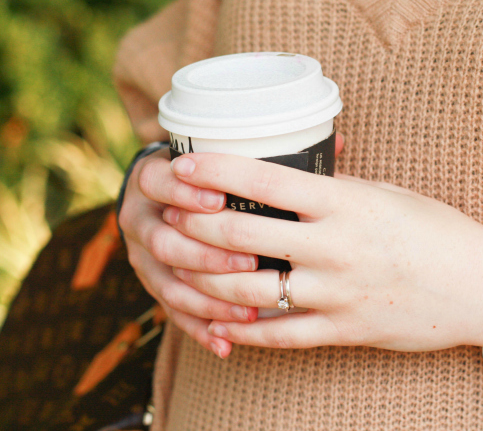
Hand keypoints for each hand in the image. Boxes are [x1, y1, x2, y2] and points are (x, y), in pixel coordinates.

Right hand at [118, 148, 258, 357]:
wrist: (164, 195)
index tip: (218, 198)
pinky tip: (225, 345)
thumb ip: (266, 155)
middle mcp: (140, 219)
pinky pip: (173, 313)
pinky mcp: (153, 285)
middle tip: (249, 261)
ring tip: (249, 312)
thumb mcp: (221, 156)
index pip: (157, 183)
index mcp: (151, 180)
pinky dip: (200, 329)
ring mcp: (142, 257)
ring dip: (208, 299)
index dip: (184, 192)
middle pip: (163, 241)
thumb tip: (338, 142)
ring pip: (168, 284)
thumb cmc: (209, 172)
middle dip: (206, 254)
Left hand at [162, 152, 482, 353]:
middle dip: (194, 224)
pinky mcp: (344, 331)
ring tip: (181, 268)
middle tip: (170, 215)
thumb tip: (289, 179)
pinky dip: (242, 331)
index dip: (214, 170)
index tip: (182, 163)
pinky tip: (217, 322)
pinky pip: (279, 336)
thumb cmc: (436, 230)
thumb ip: (335, 190)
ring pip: (248, 291)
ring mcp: (336, 293)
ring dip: (205, 280)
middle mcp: (334, 247)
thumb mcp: (385, 194)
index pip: (264, 179)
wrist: (481, 285)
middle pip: (241, 234)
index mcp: (344, 203)